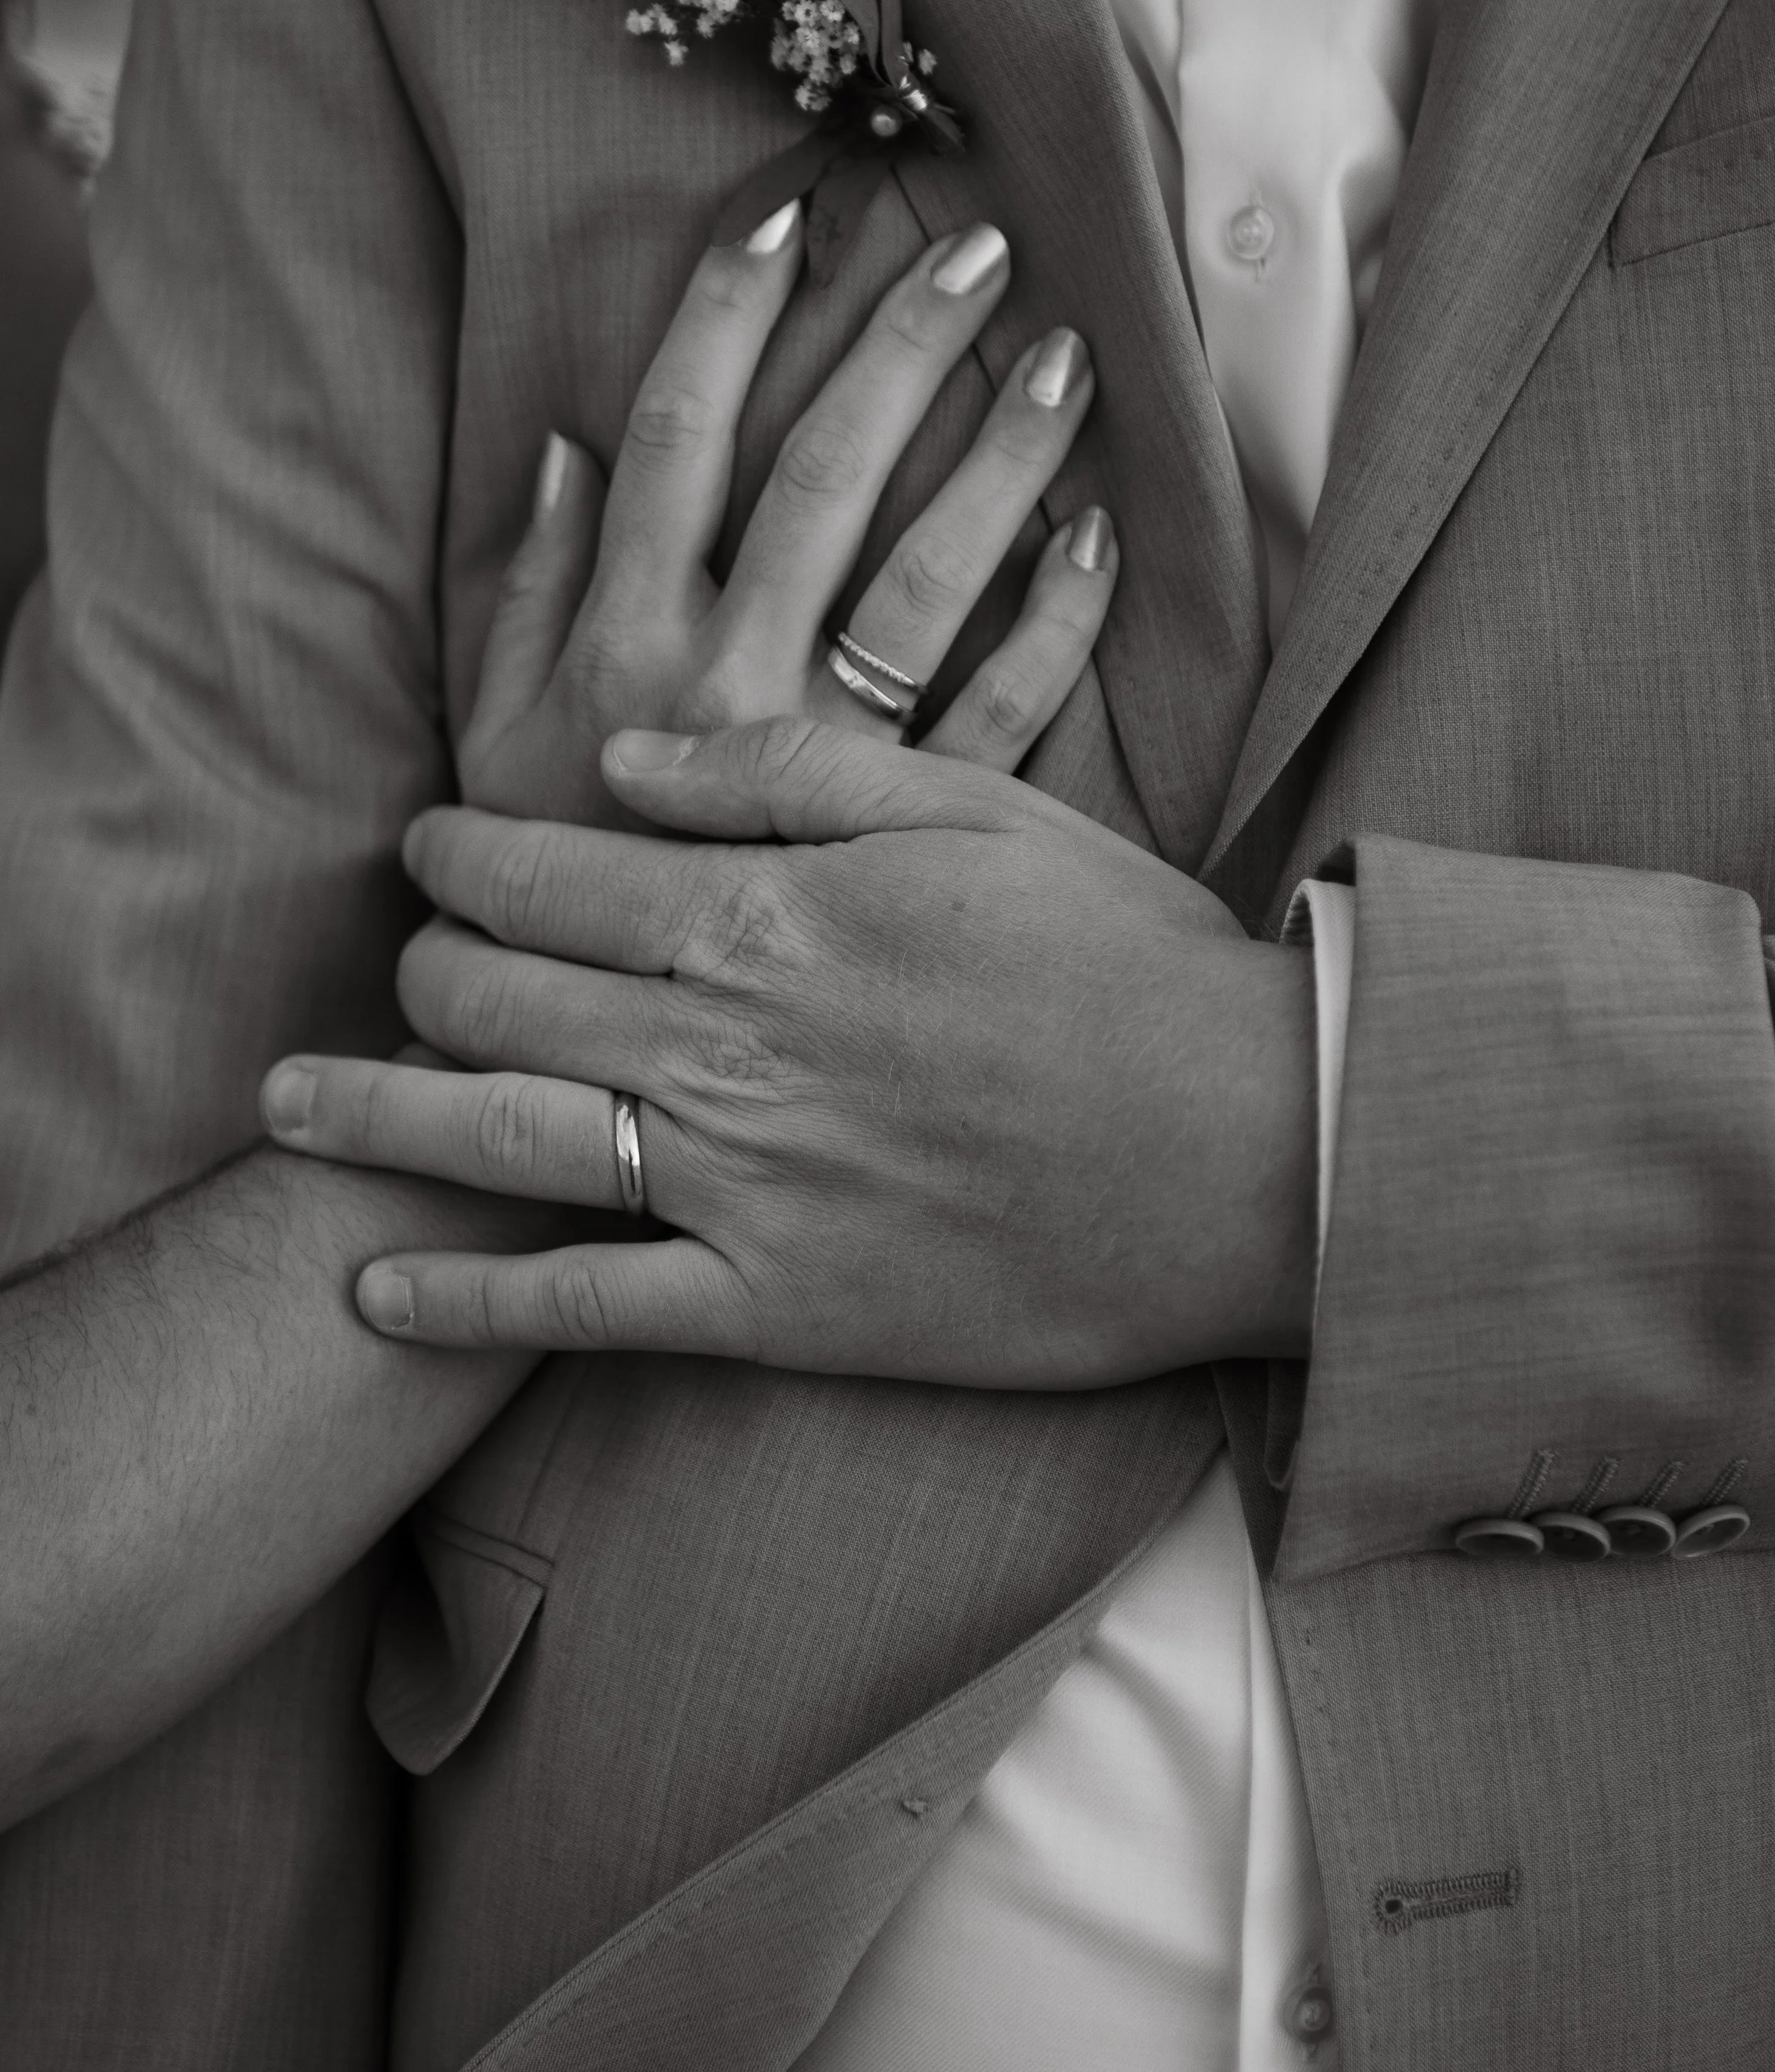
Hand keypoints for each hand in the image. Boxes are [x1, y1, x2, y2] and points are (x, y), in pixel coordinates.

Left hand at [263, 721, 1316, 1386]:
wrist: (1253, 1151)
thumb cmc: (1130, 964)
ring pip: (508, 1138)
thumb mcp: (980, 808)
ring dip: (377, 1115)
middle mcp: (727, 1047)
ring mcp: (744, 1185)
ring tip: (283, 1103)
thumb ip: (790, 770)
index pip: (553, 873)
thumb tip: (625, 760)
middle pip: (507, 996)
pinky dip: (473, 1302)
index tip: (426, 845)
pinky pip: (589, 1310)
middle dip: (423, 965)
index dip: (466, 855)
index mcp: (771, 914)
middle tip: (397, 953)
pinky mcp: (780, 1307)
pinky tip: (380, 1292)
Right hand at [458, 202, 1116, 828]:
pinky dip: (1059, 622)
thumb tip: (575, 444)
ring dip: (1003, 459)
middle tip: (981, 245)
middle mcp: (729, 686)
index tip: (789, 212)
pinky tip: (1100, 536)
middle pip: (826, 477)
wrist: (585, 1051)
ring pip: (931, 576)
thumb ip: (530, 588)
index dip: (728, 315)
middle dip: (901, 347)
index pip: (680, 440)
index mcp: (627, 645)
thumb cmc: (541, 870)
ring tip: (1071, 359)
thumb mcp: (497, 725)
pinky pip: (1003, 711)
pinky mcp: (909, 829)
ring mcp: (829, 759)